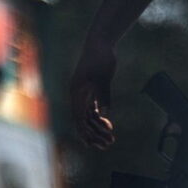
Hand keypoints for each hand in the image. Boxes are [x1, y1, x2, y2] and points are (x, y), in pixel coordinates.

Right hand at [70, 37, 119, 151]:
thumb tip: (104, 112)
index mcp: (76, 93)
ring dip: (98, 128)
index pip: (79, 118)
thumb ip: (103, 95)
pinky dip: (100, 118)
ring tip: (111, 138)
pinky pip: (92, 109)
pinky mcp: (90, 91)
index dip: (85, 133)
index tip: (91, 145)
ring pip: (88, 116)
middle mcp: (77, 96)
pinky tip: (108, 126)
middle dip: (95, 134)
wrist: (100, 43)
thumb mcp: (103, 77)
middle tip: (108, 144)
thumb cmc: (100, 58)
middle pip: (83, 121)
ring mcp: (83, 94)